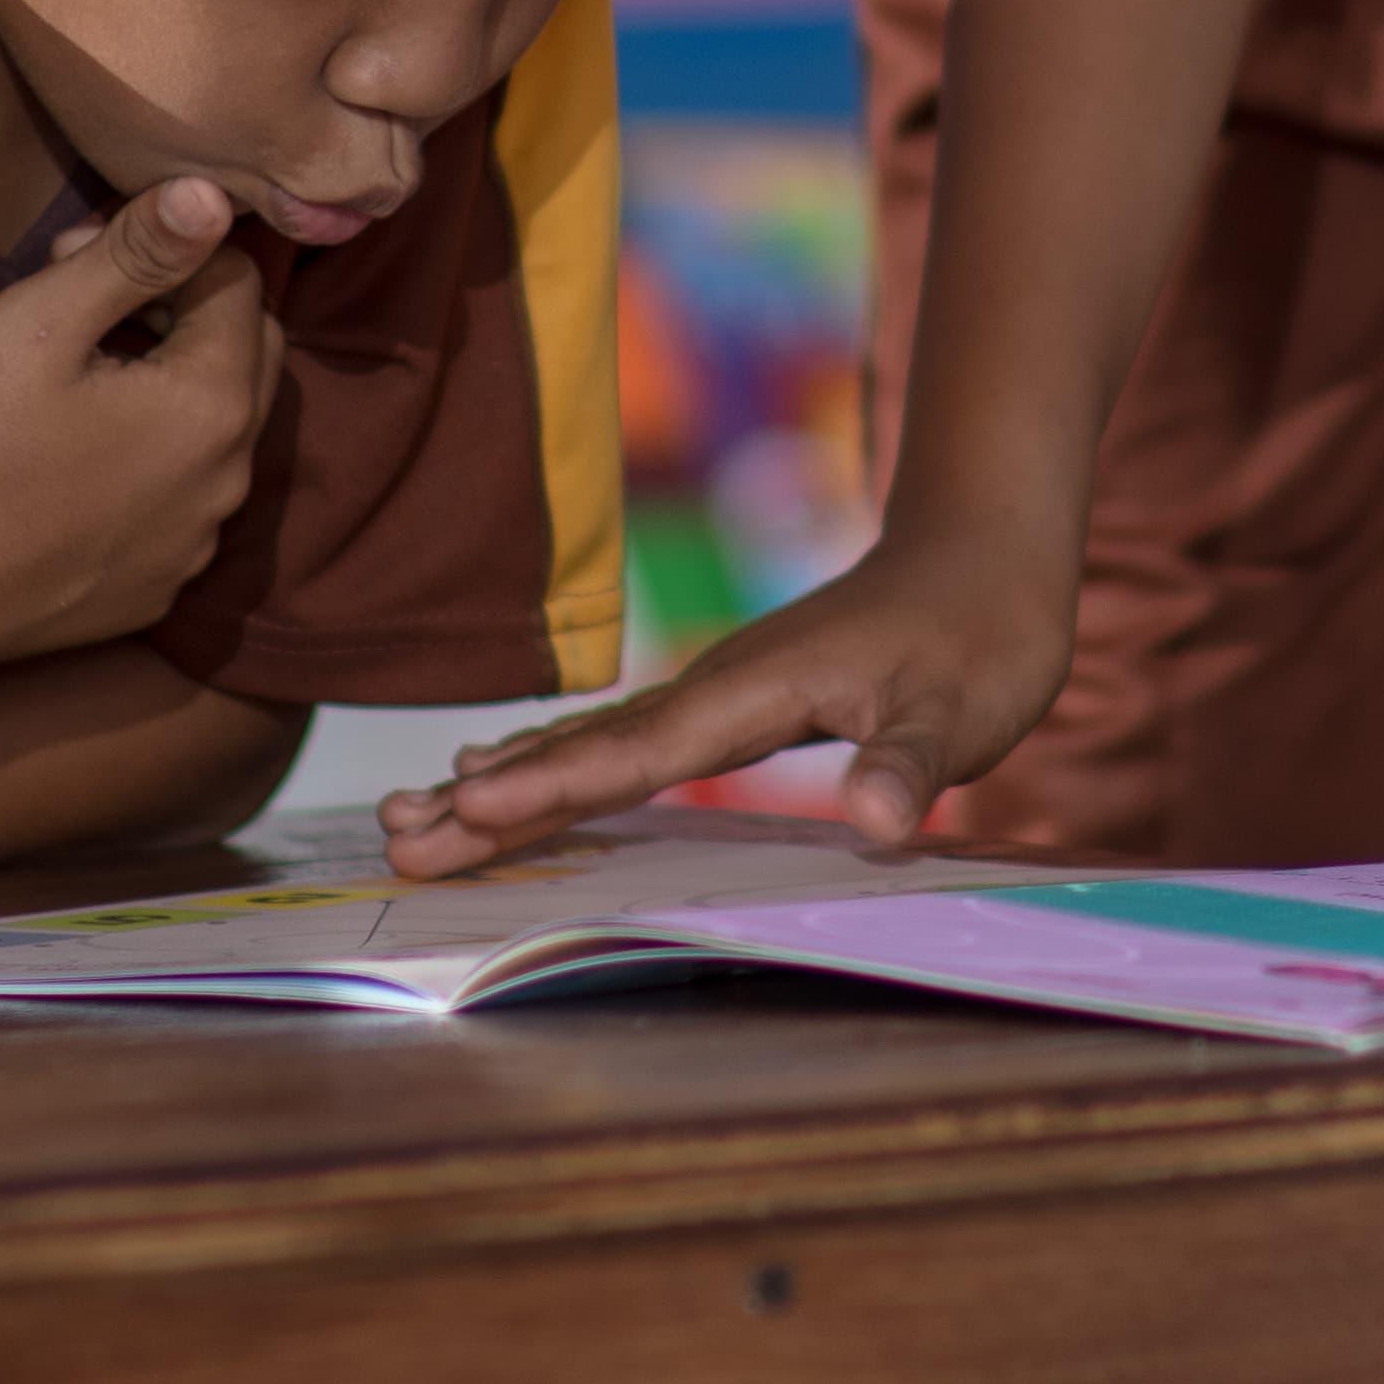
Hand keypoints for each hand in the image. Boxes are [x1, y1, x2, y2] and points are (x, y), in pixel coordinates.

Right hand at [0, 180, 283, 680]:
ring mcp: (196, 543)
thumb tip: (212, 196)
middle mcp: (228, 480)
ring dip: (171, 385)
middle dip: (187, 309)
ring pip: (217, 431)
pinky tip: (74, 459)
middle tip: (88, 305)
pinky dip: (153, 462)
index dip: (162, 249)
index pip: (237, 282)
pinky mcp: (159, 587)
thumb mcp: (42, 322)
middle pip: (247, 353)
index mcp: (212, 405)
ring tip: (78, 377)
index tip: (76, 254)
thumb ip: (137, 252)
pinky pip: (183, 501)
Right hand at [380, 532, 1074, 875]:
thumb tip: (877, 822)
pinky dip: (554, 762)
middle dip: (491, 794)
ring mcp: (716, 688)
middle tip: (397, 834)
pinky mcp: (729, 698)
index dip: (553, 784)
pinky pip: (619, 740)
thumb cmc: (984, 630)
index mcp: (754, 688)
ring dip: (506, 779)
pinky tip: (509, 774)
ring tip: (413, 815)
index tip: (467, 807)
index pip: (637, 749)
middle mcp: (716, 684)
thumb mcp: (965, 710)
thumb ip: (912, 764)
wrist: (986, 549)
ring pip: (590, 740)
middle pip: (585, 746)